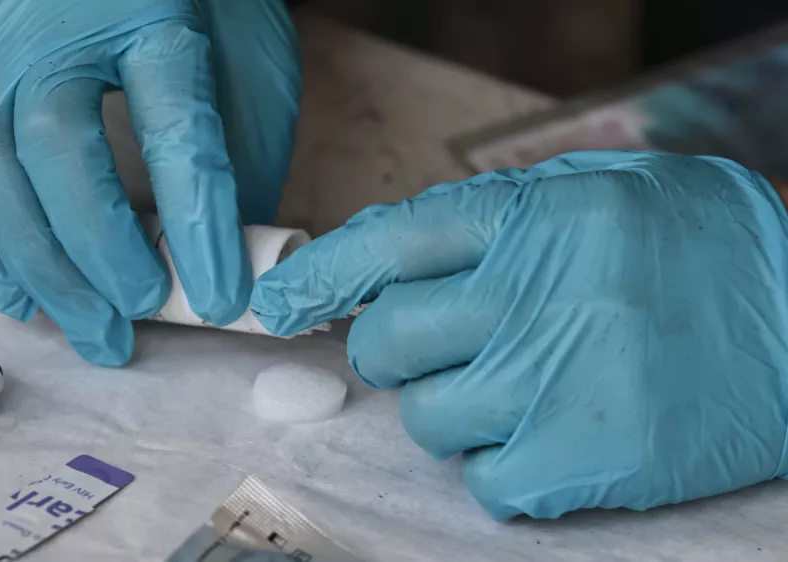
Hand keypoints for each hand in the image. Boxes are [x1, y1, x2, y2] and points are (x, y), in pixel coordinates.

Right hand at [0, 0, 299, 364]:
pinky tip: (9, 290)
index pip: (174, 127)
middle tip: (128, 325)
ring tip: (77, 324)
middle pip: (55, 147)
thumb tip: (210, 266)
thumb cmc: (201, 17)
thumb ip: (236, 162)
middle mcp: (58, 23)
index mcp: (155, 14)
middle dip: (93, 257)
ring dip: (28, 263)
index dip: (196, 226)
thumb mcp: (247, 76)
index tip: (217, 299)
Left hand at [251, 151, 787, 518]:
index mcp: (532, 224)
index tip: (279, 299)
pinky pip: (484, 483)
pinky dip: (499, 467)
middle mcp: (534, 301)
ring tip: (515, 387)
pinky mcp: (586, 462)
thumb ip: (491, 215)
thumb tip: (386, 250)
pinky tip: (545, 435)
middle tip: (433, 346)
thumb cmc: (696, 249)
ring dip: (449, 409)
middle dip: (391, 351)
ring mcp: (556, 387)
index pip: (386, 244)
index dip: (318, 275)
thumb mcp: (597, 191)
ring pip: (426, 421)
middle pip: (385, 345)